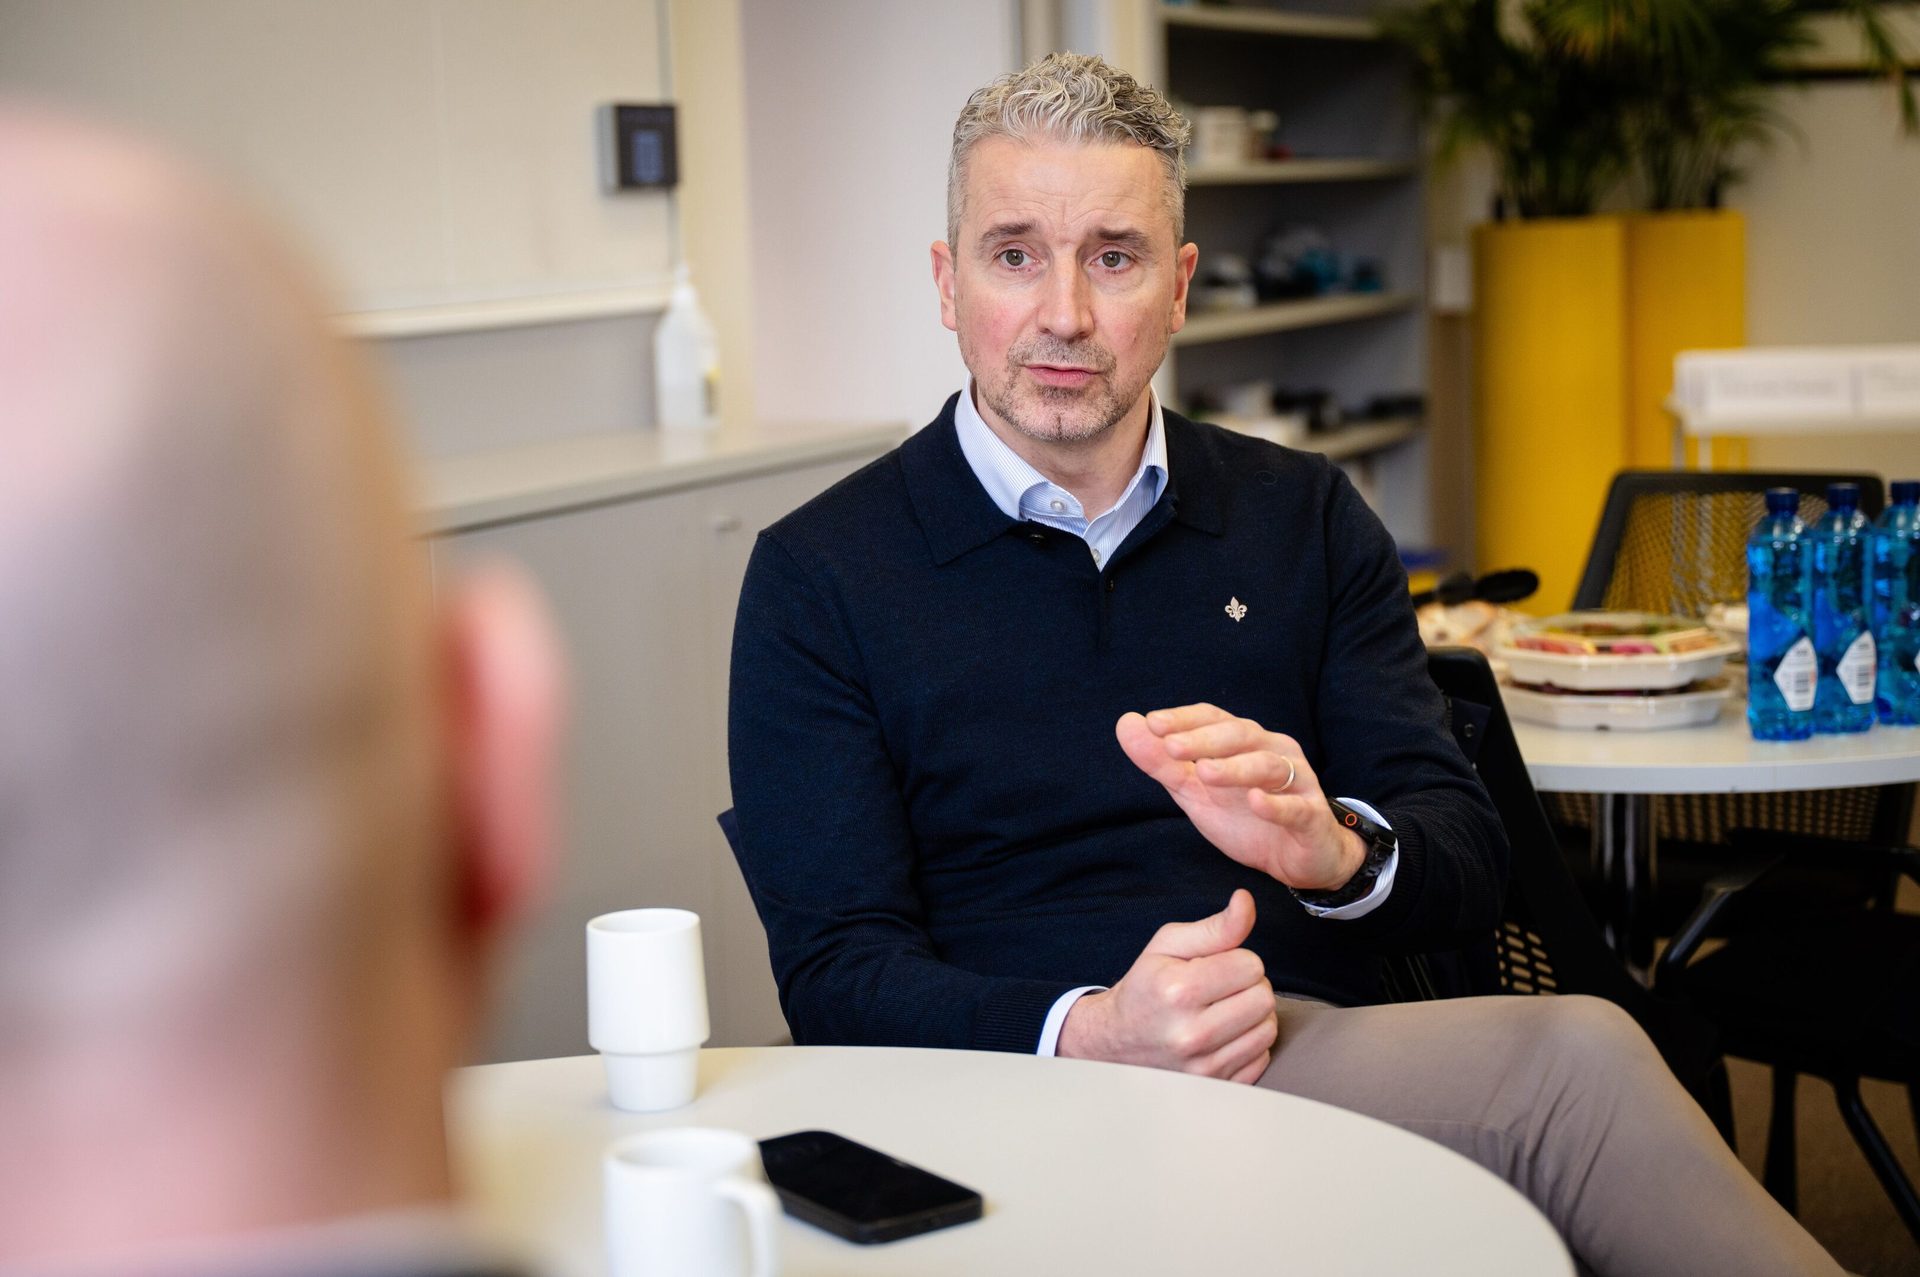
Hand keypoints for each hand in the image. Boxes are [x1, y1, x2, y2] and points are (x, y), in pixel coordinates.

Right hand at [1056, 890, 1277, 1083]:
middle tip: (1222, 988)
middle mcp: (1192, 1033)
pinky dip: (1250, 1042)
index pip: (1251, 965)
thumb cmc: (1146, 987)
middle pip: (1264, 998)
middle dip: (1249, 986)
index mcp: (1178, 990)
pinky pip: (1261, 1056)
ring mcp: (1205, 1066)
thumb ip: (1214, 926)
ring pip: (1268, 1029)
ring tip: (1225, 1010)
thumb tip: (1246, 902)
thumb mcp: (1168, 945)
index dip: (1237, 959)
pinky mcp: (1216, 1086)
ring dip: (1253, 1015)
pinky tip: (1225, 1035)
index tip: (1215, 967)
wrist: (1117, 1041)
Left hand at [1116, 703, 1365, 891]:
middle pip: (1240, 734)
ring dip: (1235, 767)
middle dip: (1204, 739)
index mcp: (1245, 741)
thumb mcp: (1196, 792)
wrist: (1300, 858)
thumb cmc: (1247, 817)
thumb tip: (1125, 724)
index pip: (1214, 718)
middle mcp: (1274, 751)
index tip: (1152, 723)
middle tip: (1171, 746)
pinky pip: (1296, 807)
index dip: (1184, 719)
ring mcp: (1297, 782)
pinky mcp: (1312, 817)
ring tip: (1204, 772)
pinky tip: (1256, 801)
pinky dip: (1276, 804)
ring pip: (1268, 765)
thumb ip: (1162, 762)